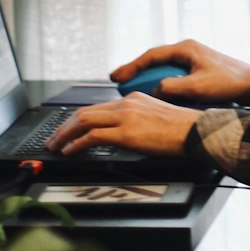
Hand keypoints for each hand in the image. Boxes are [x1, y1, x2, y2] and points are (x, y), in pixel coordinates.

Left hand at [50, 93, 201, 156]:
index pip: (96, 107)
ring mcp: (124, 117)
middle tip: (53, 139)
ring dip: (65, 135)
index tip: (67, 129)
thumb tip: (124, 135)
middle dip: (64, 127)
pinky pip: (93, 137)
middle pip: (84, 112)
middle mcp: (125, 104)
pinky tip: (71, 151)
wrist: (196, 131)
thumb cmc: (183, 129)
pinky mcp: (126, 132)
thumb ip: (137, 121)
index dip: (77, 119)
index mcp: (132, 99)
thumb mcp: (156, 117)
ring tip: (56, 146)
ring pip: (83, 121)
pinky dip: (77, 144)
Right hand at [112, 39, 249, 108]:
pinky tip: (156, 96)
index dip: (131, 66)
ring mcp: (192, 59)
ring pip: (163, 69)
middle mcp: (187, 50)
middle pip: (154, 61)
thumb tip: (155, 91)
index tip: (116, 76)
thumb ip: (173, 87)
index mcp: (186, 48)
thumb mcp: (198, 87)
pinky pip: (173, 75)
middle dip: (136, 72)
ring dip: (149, 79)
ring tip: (132, 91)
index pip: (151, 55)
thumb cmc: (230, 82)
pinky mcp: (198, 70)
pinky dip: (162, 84)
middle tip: (118, 82)